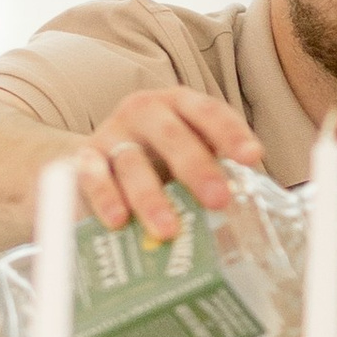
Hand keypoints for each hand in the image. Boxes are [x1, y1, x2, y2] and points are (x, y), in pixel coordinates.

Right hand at [70, 87, 263, 240]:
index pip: (209, 111)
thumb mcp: (187, 158)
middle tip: (218, 200)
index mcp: (180, 105)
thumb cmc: (159, 162)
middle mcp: (145, 112)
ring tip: (168, 230)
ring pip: (132, 161)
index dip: (231, 133)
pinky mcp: (84, 158)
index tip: (252, 157)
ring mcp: (112, 133)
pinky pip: (92, 176)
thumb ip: (214, 176)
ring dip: (151, 197)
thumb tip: (250, 222)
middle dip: (197, 168)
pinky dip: (105, 198)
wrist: (95, 162)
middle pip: (172, 135)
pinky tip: (118, 221)